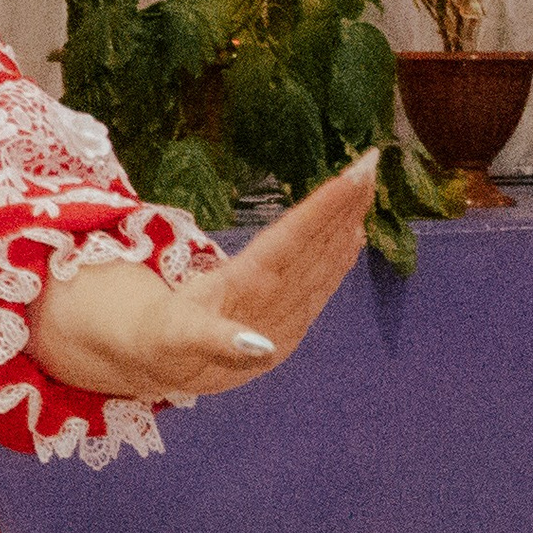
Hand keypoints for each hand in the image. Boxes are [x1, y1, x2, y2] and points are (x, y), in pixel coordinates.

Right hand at [31, 150, 378, 397]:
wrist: (160, 365)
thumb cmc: (165, 335)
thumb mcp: (177, 340)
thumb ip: (216, 341)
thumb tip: (259, 345)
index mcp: (245, 295)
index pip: (291, 244)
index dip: (323, 210)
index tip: (353, 176)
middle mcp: (274, 303)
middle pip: (316, 249)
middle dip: (345, 208)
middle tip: (371, 166)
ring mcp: (287, 314)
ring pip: (323, 263)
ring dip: (347, 225)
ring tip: (368, 189)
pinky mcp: (289, 324)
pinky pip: (320, 283)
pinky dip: (340, 257)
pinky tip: (355, 236)